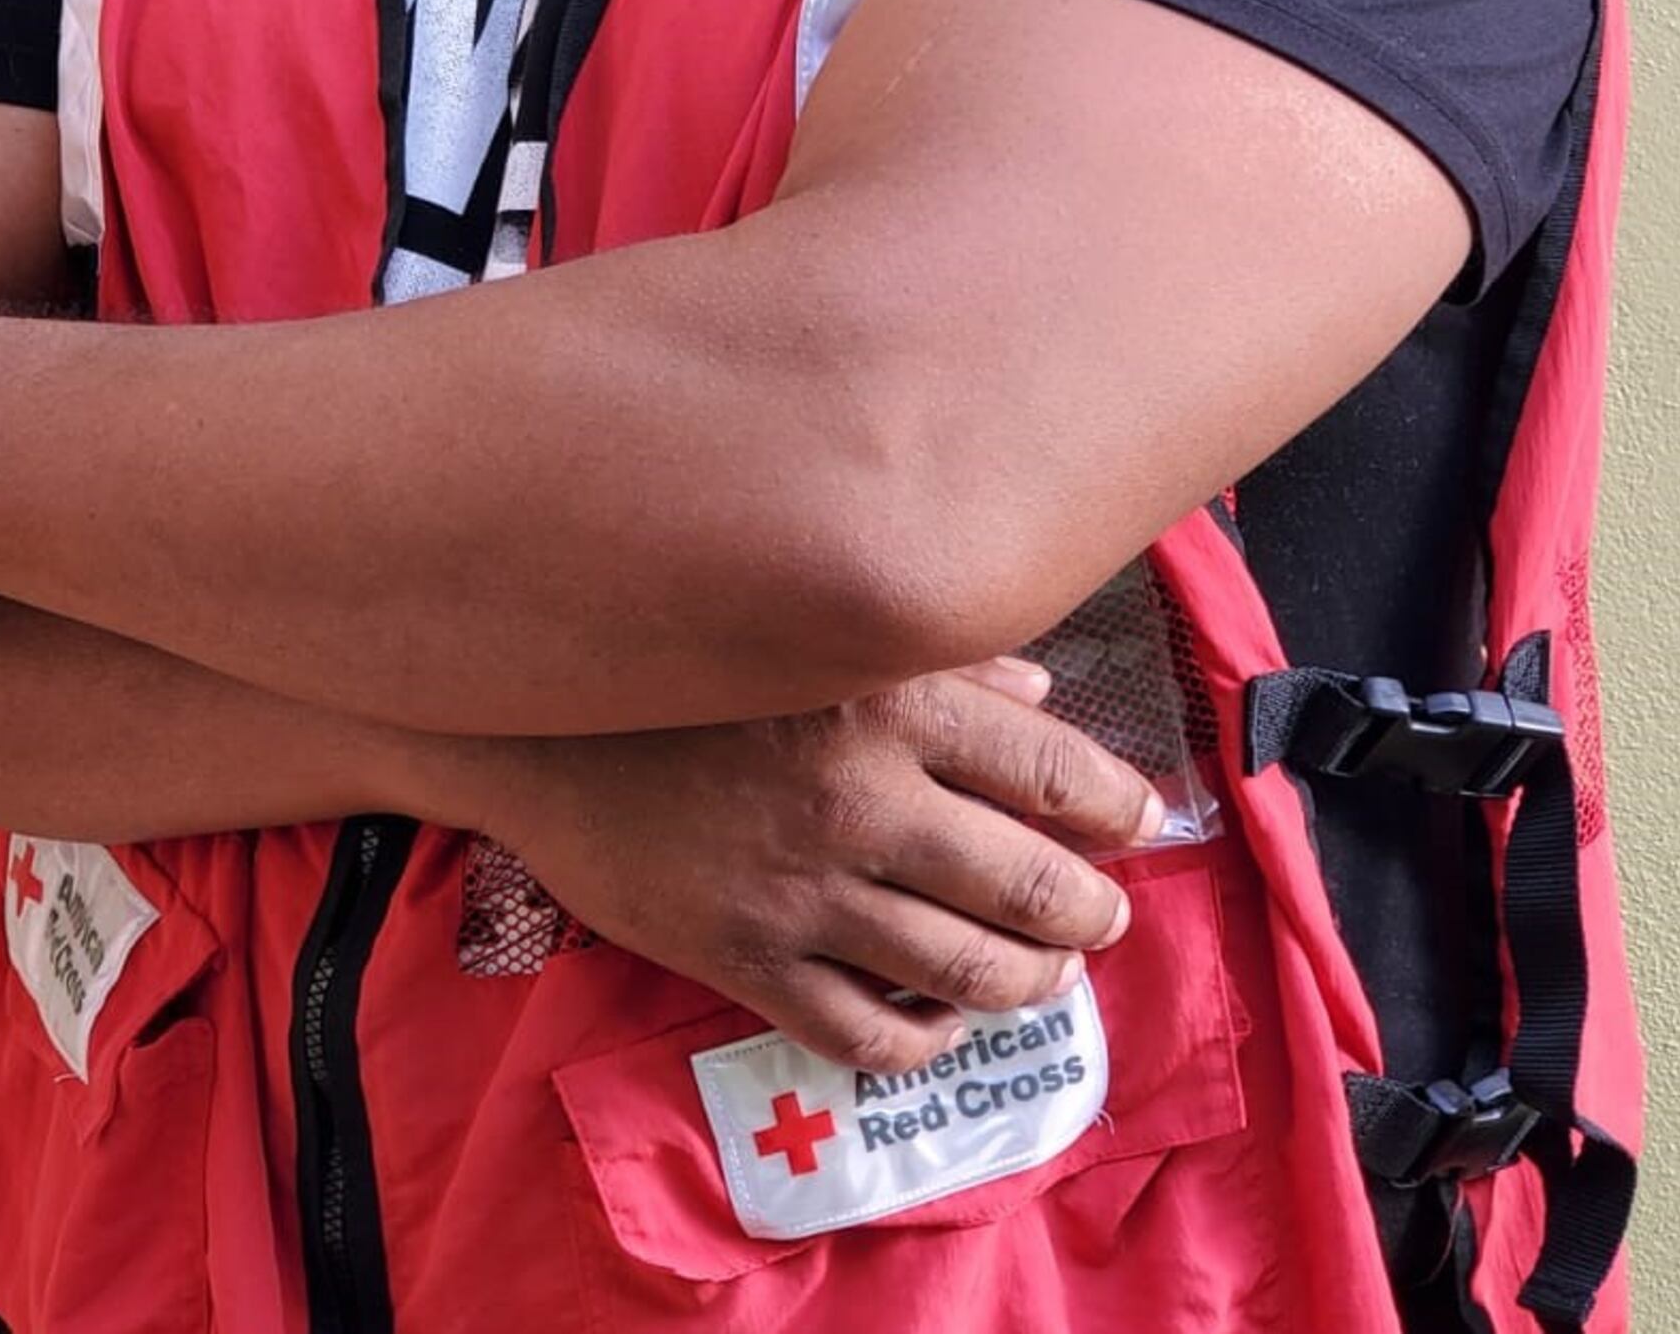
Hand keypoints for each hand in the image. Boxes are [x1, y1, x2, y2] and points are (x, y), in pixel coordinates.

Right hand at [459, 660, 1164, 1068]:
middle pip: (1025, 882)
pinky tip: (940, 1022)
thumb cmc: (692, 670)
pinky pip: (866, 1033)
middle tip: (1102, 915)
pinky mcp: (749, 959)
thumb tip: (1041, 700)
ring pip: (963, 971)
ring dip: (1029, 983)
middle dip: (1087, 911)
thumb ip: (938, 666)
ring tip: (1048, 974)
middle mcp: (862, 801)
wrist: (543, 729)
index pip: (1049, 771)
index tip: (1135, 822)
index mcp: (889, 703)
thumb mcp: (820, 640)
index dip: (1114, 807)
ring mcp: (806, 891)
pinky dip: (924, 1040)